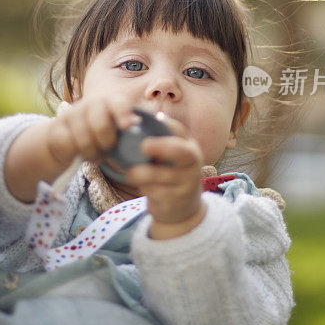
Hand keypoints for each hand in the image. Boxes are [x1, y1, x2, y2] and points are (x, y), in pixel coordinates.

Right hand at [45, 94, 138, 166]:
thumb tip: (137, 124)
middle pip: (100, 125)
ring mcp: (71, 114)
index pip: (117, 102)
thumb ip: (129, 125)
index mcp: (110, 101)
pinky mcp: (56, 128)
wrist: (68, 138)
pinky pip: (68, 145)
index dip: (122, 113)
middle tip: (109, 149)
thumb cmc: (101, 134)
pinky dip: (75, 154)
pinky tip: (79, 153)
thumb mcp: (118, 128)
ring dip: (92, 153)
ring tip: (96, 154)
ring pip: (84, 140)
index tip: (126, 126)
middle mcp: (90, 104)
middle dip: (107, 143)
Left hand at [124, 117, 205, 238]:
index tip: (147, 121)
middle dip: (162, 147)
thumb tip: (136, 115)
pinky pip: (156, 192)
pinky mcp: (178, 201)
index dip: (164, 124)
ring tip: (131, 173)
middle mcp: (193, 163)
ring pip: (160, 175)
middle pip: (182, 151)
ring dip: (140, 174)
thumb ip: (157, 140)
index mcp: (188, 147)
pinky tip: (144, 188)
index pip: (178, 130)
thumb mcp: (168, 157)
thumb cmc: (169, 174)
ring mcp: (188, 183)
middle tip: (144, 145)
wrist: (183, 209)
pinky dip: (144, 189)